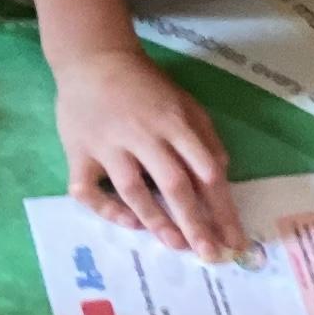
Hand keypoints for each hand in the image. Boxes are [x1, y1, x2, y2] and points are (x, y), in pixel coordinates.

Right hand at [55, 49, 242, 258]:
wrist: (92, 59)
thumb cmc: (144, 85)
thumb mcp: (184, 101)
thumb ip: (205, 137)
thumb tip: (221, 176)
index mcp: (174, 122)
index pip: (206, 171)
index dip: (222, 208)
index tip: (234, 239)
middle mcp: (143, 135)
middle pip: (174, 185)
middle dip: (196, 223)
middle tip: (210, 255)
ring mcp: (107, 145)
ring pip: (133, 190)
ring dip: (157, 221)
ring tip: (177, 246)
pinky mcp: (78, 153)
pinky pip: (88, 190)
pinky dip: (106, 209)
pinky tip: (128, 222)